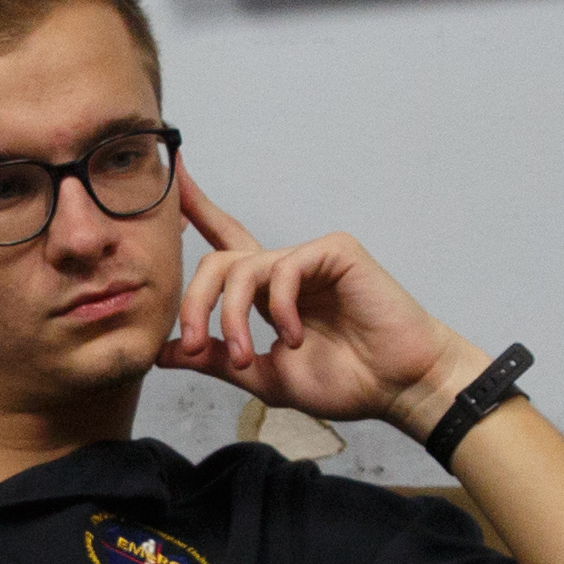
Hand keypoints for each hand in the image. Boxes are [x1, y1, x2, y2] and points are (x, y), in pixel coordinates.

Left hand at [160, 185, 468, 436]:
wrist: (398, 387)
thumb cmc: (346, 381)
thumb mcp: (265, 376)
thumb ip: (217, 360)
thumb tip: (164, 352)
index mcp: (268, 293)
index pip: (224, 246)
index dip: (197, 210)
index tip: (172, 176)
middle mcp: (285, 270)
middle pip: (218, 261)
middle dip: (194, 303)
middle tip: (194, 344)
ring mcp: (310, 258)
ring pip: (243, 268)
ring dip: (232, 316)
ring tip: (248, 355)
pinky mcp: (335, 251)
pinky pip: (285, 269)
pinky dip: (280, 308)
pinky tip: (295, 336)